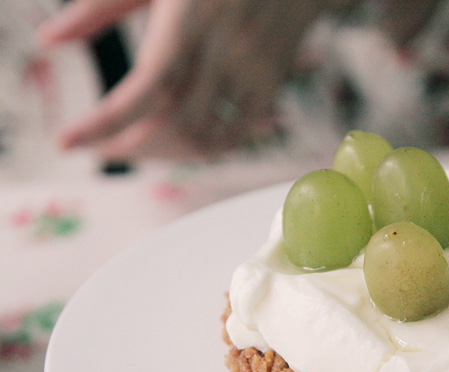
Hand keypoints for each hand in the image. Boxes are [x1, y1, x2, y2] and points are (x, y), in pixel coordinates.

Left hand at [38, 0, 324, 159]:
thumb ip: (99, 7)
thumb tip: (49, 40)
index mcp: (187, 20)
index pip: (143, 89)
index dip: (104, 122)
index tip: (69, 143)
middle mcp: (224, 50)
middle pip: (174, 124)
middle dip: (133, 146)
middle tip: (107, 148)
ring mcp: (252, 71)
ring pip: (208, 137)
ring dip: (169, 152)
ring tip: (143, 144)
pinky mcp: (271, 82)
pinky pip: (238, 134)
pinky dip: (207, 148)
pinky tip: (184, 141)